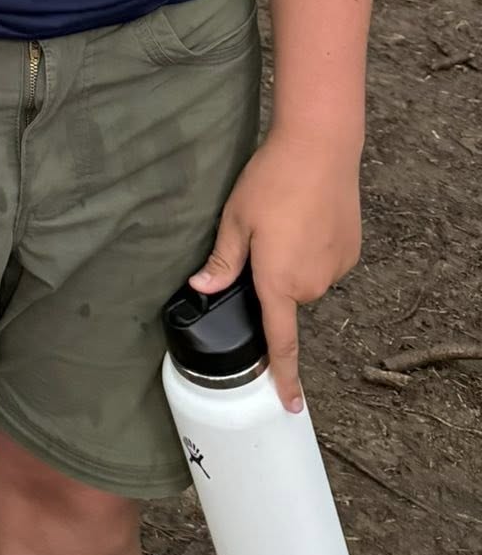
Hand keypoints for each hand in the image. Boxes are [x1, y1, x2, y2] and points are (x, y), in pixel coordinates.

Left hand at [190, 129, 362, 411]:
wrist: (321, 149)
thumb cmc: (272, 182)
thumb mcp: (235, 219)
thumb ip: (222, 261)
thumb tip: (202, 289)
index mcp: (279, 283)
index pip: (280, 342)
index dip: (283, 376)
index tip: (290, 405)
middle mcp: (311, 285)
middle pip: (285, 297)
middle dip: (270, 277)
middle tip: (261, 235)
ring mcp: (336, 269)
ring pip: (304, 278)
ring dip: (292, 260)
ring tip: (285, 218)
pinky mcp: (350, 252)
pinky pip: (323, 262)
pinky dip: (312, 247)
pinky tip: (306, 216)